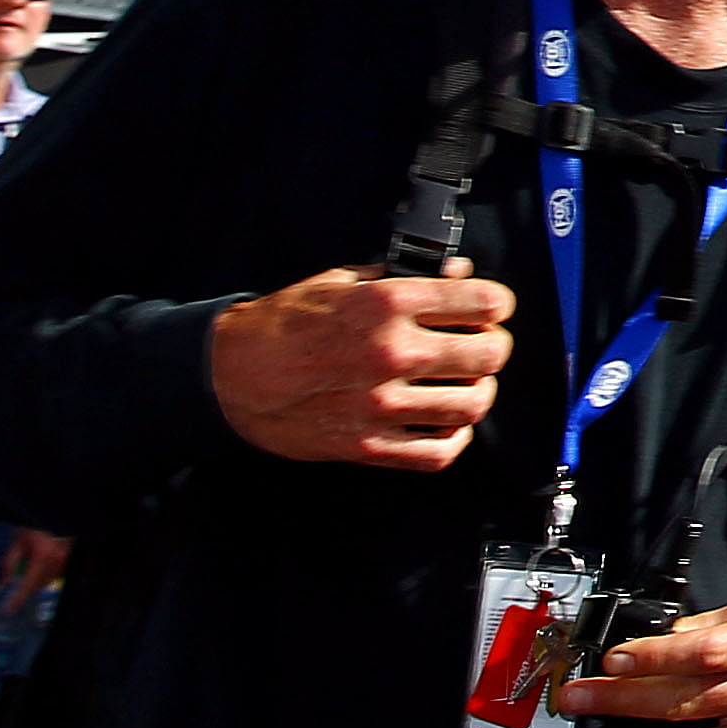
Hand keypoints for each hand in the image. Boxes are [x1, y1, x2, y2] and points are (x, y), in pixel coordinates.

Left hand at [0, 528, 71, 612]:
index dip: (18, 600)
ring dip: (37, 579)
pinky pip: (57, 574)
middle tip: (18, 580)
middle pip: (38, 585)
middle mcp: (57, 559)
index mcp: (42, 555)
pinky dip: (47, 573)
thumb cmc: (32, 526)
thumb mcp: (16, 542)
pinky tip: (43, 562)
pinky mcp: (71, 558)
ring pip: (48, 580)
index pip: (28, 585)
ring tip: (33, 563)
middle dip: (26, 586)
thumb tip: (3, 583)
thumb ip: (9, 563)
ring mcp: (66, 559)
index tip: (9, 611)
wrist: (47, 515)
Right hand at [209, 265, 510, 470]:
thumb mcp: (342, 282)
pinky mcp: (368, 446)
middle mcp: (390, 353)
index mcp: (386, 304)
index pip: (481, 302)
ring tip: (469, 383)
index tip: (493, 308)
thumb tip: (459, 276)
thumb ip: (404, 278)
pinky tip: (447, 422)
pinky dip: (454, 438)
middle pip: (487, 354)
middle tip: (485, 345)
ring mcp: (381, 405)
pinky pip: (438, 451)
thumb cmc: (285, 324)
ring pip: (472, 405)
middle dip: (494, 346)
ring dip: (481, 392)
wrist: (229, 376)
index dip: (497, 304)